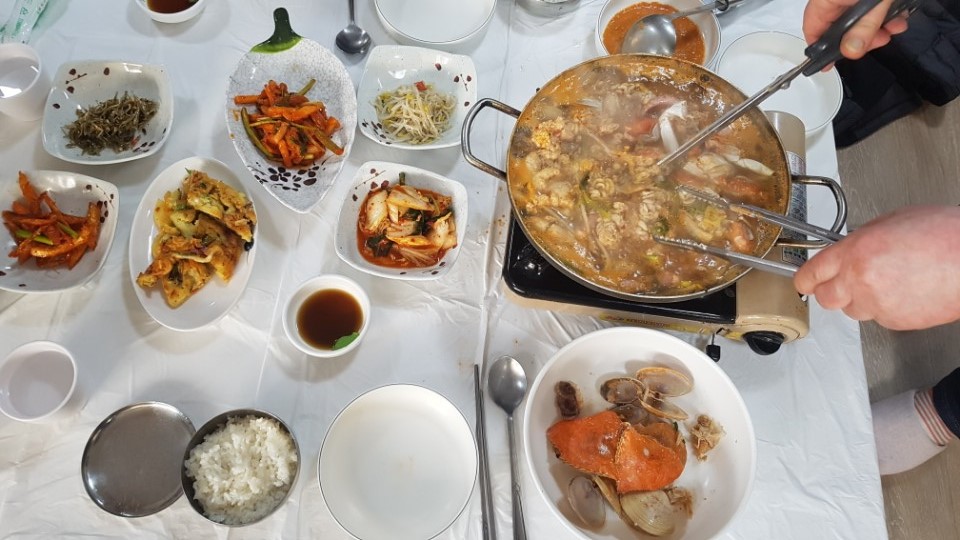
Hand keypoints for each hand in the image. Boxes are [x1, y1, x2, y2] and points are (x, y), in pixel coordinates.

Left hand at [794, 205, 959, 330]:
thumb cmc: (944, 235)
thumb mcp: (892, 221)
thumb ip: (862, 239)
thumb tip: (849, 249)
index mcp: (855, 252)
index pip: (812, 272)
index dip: (805, 278)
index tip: (803, 280)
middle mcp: (860, 280)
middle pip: (825, 298)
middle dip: (831, 291)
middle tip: (843, 282)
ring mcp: (877, 304)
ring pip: (852, 310)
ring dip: (860, 299)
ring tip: (887, 282)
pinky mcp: (895, 322)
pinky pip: (878, 318)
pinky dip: (885, 308)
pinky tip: (904, 291)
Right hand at [803, 0, 909, 59]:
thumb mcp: (875, 4)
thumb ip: (863, 29)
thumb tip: (850, 51)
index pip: (813, 28)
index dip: (821, 49)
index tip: (830, 64)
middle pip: (838, 26)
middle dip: (860, 38)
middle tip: (877, 42)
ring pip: (857, 19)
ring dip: (876, 28)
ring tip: (893, 28)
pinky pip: (868, 8)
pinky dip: (882, 15)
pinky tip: (896, 17)